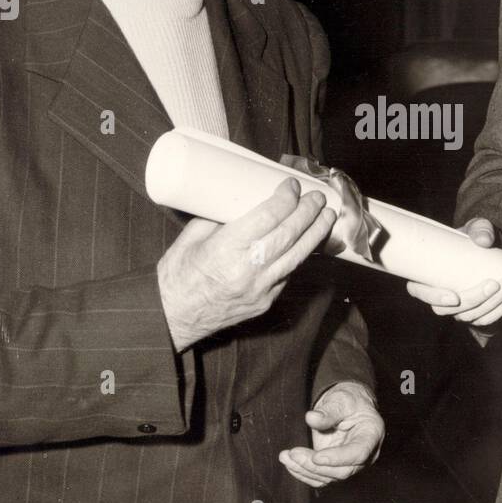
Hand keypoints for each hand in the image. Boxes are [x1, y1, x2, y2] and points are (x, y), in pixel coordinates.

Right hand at [157, 179, 335, 351]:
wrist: (174, 317)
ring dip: (315, 233)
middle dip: (307, 212)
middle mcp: (248, 270)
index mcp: (226, 250)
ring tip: (327, 216)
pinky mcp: (266, 302)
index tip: (292, 185)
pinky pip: (289, 274)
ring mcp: (260, 289)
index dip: (285, 199)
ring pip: (297, 257)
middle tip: (318, 197)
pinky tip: (307, 241)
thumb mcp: (192, 237)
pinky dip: (300, 255)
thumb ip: (220, 218)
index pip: (267, 218)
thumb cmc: (178, 274)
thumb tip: (243, 199)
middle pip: (288, 235)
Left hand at [279, 381, 383, 488]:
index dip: (338, 458)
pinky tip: (289, 463)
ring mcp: (350, 464)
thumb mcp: (341, 399)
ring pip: (329, 477)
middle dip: (315, 466)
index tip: (316, 456)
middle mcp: (364, 455)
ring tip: (285, 456)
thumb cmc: (348, 400)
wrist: (346, 406)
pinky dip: (303, 473)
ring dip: (305, 470)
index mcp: (372, 435)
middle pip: (342, 470)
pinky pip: (320, 477)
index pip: (358, 453)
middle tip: (294, 453)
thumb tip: (311, 418)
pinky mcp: (335, 467)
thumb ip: (329, 411)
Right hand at [405, 218, 501, 326]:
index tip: (454, 296)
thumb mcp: (476, 228)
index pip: (420, 292)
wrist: (488, 249)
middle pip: (452, 310)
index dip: (434, 297)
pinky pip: (489, 318)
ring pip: (473, 316)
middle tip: (494, 283)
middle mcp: (440, 298)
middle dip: (475, 300)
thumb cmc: (474, 238)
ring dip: (495, 303)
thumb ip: (480, 228)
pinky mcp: (476, 314)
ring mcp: (458, 310)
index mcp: (427, 276)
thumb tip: (483, 240)